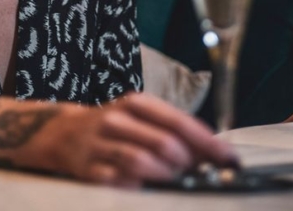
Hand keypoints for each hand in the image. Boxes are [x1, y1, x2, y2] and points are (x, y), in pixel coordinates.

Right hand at [45, 92, 238, 185]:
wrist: (63, 134)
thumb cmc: (115, 128)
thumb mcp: (142, 118)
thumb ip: (174, 132)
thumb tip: (214, 155)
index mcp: (137, 103)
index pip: (179, 122)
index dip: (208, 143)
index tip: (229, 159)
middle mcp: (118, 120)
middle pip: (164, 143)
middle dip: (188, 163)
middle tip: (196, 173)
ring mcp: (100, 144)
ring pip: (141, 161)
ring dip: (165, 176)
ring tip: (173, 180)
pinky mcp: (87, 169)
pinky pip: (117, 181)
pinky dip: (138, 187)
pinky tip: (147, 188)